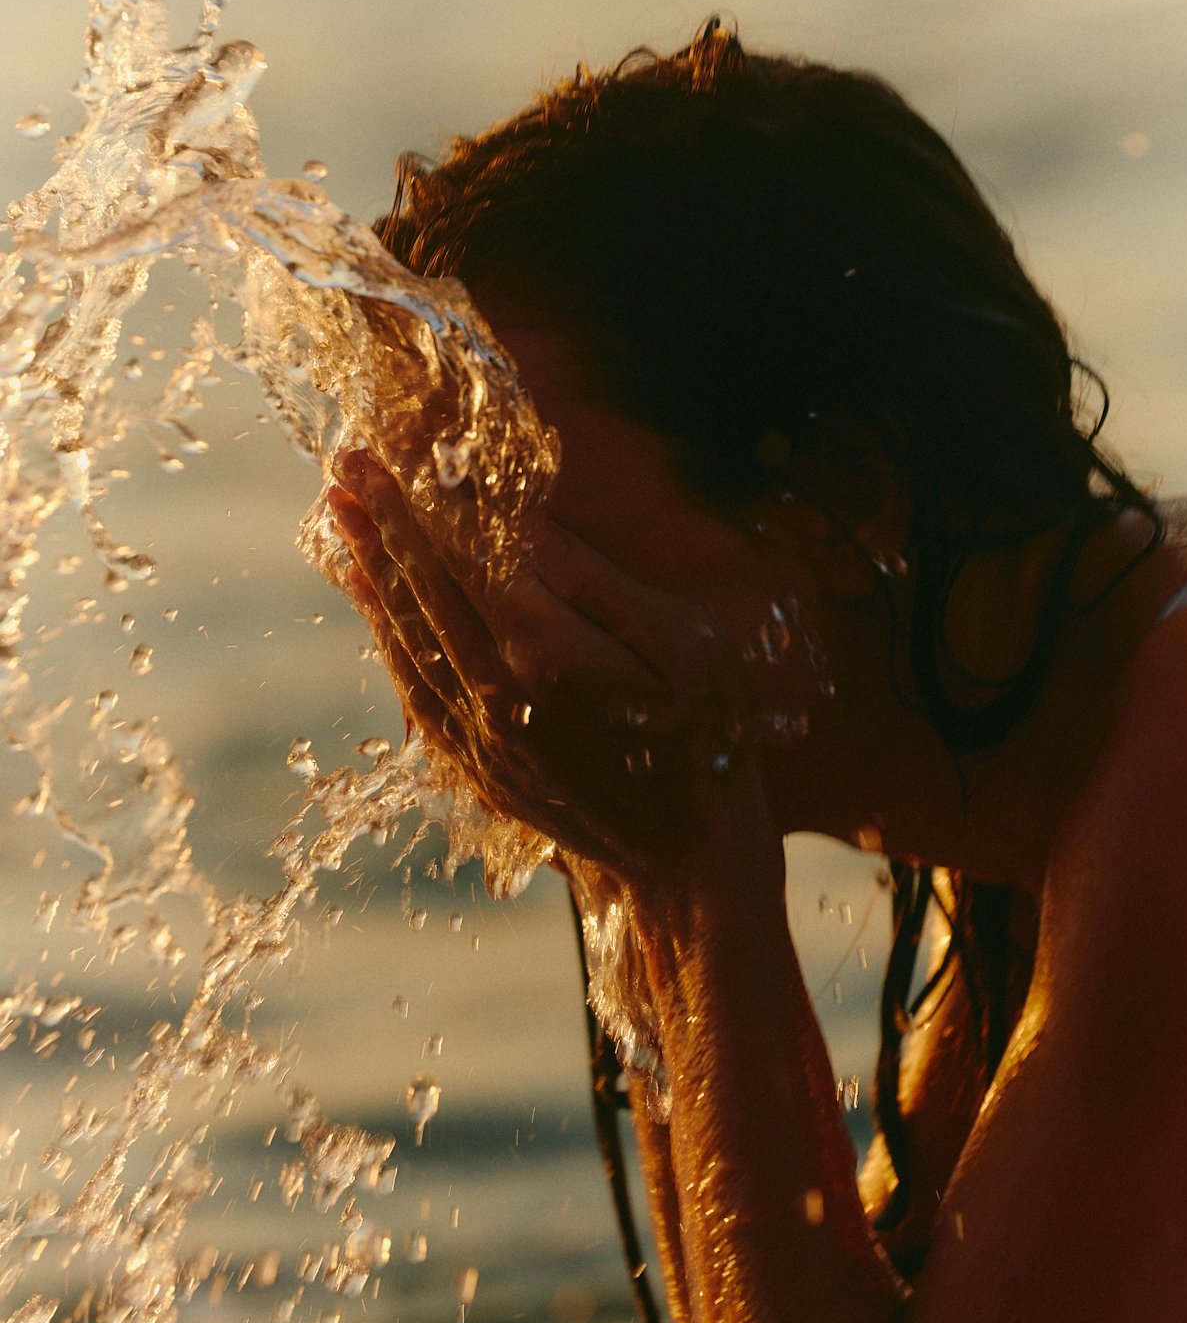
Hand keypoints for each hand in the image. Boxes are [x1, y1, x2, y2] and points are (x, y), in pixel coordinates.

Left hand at [327, 448, 781, 900]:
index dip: (427, 504)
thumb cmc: (709, 743)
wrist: (692, 867)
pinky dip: (389, 641)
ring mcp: (480, 739)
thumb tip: (530, 527)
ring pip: (408, 641)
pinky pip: (415, 693)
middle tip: (344, 465)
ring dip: (373, 575)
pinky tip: (375, 607)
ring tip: (341, 518)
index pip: (470, 558)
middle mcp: (497, 695)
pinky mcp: (480, 770)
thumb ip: (601, 585)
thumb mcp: (687, 646)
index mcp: (547, 653)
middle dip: (382, 524)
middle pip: (425, 592)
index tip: (391, 455)